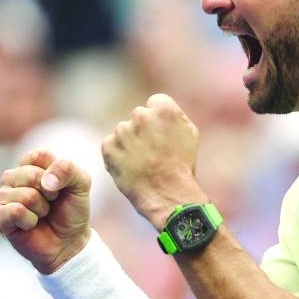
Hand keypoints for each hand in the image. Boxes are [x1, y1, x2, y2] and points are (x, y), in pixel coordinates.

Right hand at [0, 149, 91, 272]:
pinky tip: (30, 225)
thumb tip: (45, 181)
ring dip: (41, 210)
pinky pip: (15, 211)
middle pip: (32, 175)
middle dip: (50, 194)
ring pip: (26, 195)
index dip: (56, 174)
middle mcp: (13, 176)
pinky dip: (30, 221)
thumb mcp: (81, 184)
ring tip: (41, 215)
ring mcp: (2, 195)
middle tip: (51, 204)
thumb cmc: (71, 210)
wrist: (68, 242)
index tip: (60, 187)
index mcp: (31, 163)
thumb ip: (68, 170)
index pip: (39, 156)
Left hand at [102, 94, 204, 228]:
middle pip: (139, 117)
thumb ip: (174, 116)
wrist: (167, 194)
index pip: (155, 103)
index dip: (159, 120)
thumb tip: (160, 110)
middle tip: (152, 152)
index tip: (161, 134)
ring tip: (142, 163)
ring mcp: (122, 131)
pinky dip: (117, 155)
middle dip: (143, 130)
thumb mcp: (189, 134)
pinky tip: (130, 167)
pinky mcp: (108, 146)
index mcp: (163, 109)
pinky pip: (111, 145)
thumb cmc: (182, 166)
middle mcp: (141, 116)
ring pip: (124, 132)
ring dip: (129, 143)